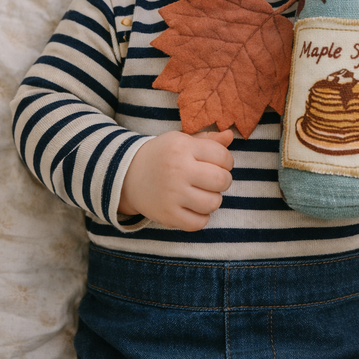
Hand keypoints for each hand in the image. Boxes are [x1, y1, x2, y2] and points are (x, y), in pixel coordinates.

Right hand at [118, 129, 233, 230]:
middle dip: (223, 180)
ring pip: (213, 203)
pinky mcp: (167, 215)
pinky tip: (194, 207)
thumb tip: (231, 135)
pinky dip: (202, 217)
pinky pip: (199, 223)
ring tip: (203, 193)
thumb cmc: (163, 155)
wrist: (128, 174)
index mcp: (182, 147)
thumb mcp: (182, 140)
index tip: (219, 164)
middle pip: (222, 180)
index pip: (222, 156)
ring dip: (213, 199)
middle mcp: (177, 170)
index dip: (227, 161)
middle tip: (213, 180)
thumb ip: (208, 139)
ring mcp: (172, 194)